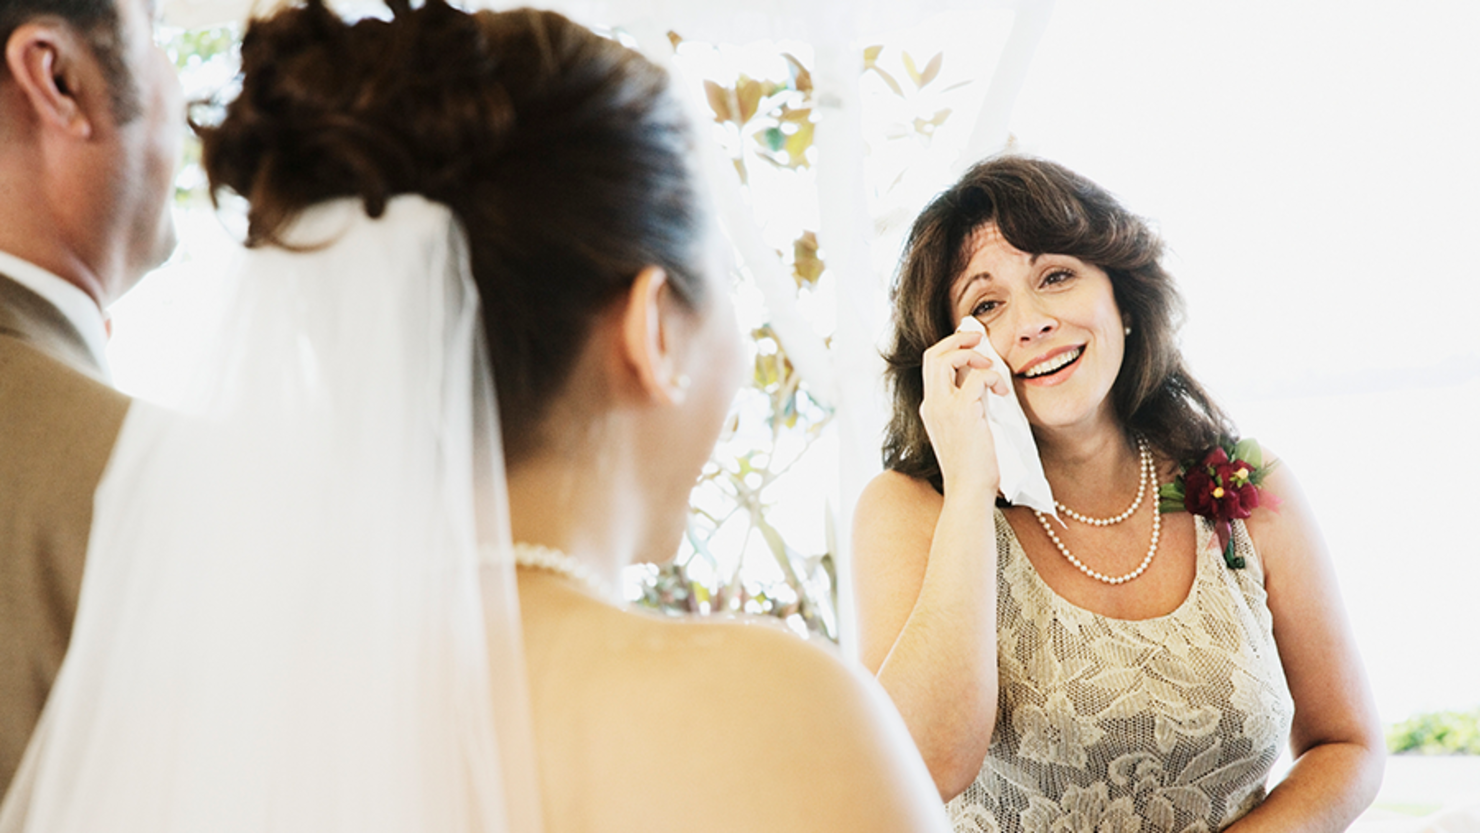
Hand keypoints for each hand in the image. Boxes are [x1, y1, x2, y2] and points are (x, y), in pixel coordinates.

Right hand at [918, 329, 1007, 497]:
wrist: (969, 490)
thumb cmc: (973, 466)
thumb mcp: (965, 430)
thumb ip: (968, 406)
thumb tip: (984, 383)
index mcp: (931, 407)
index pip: (932, 365)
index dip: (950, 348)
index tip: (972, 345)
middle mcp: (932, 404)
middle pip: (933, 354)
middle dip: (958, 339)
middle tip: (980, 338)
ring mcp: (943, 407)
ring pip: (946, 358)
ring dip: (973, 354)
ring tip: (991, 366)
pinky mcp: (962, 412)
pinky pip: (977, 377)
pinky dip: (993, 377)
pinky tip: (1003, 392)